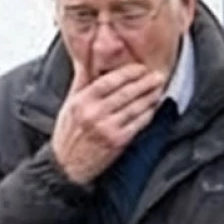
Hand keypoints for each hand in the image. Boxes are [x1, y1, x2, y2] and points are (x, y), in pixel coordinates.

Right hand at [51, 57, 166, 185]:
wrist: (65, 166)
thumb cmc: (68, 134)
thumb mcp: (69, 104)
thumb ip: (81, 80)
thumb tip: (87, 57)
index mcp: (81, 102)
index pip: (109, 80)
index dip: (128, 72)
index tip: (140, 68)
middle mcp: (93, 114)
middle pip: (126, 92)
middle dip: (145, 82)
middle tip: (157, 75)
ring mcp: (106, 128)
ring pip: (135, 106)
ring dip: (150, 96)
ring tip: (158, 88)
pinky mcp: (117, 142)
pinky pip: (138, 123)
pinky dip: (148, 113)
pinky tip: (153, 107)